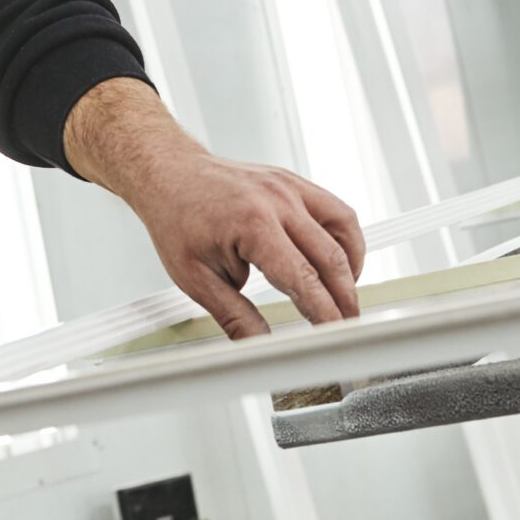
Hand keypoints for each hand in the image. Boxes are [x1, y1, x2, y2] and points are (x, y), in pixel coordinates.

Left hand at [63, 78, 365, 338]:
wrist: (169, 173)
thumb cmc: (176, 219)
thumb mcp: (196, 279)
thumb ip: (235, 316)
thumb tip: (261, 346)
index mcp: (252, 224)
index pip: (303, 279)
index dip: (324, 312)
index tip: (334, 335)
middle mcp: (277, 201)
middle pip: (331, 258)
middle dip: (344, 298)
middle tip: (346, 326)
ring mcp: (289, 187)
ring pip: (343, 230)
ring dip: (351, 267)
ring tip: (343, 296)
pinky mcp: (293, 182)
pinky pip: (335, 210)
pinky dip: (345, 239)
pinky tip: (337, 261)